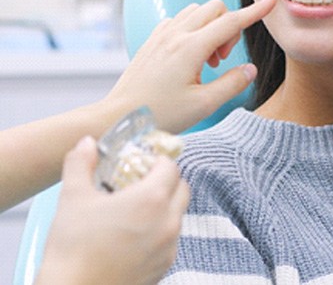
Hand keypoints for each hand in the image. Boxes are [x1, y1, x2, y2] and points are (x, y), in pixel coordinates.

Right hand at [37, 136, 189, 284]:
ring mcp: (169, 247)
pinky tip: (134, 235)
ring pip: (178, 215)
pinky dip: (160, 231)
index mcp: (152, 199)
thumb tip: (86, 143)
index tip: (141, 163)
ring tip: (135, 210)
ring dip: (165, 206)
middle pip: (181, 188)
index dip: (157, 160)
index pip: (171, 166)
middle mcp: (168, 221)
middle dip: (166, 180)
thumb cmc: (73, 249)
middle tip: (140, 182)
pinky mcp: (164, 267)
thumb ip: (81, 163)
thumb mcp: (72, 198)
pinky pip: (171, 239)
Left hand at [103, 0, 275, 132]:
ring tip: (206, 60)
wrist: (118, 118)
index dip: (254, 12)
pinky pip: (179, 20)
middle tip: (221, 60)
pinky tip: (189, 56)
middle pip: (215, 9)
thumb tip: (250, 69)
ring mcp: (161, 35)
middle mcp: (175, 35)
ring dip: (210, 27)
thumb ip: (232, 83)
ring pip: (196, 11)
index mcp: (190, 48)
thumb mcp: (204, 105)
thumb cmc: (160, 115)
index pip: (231, 22)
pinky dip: (193, 29)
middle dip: (228, 28)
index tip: (270, 3)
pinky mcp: (152, 41)